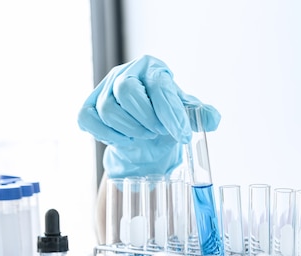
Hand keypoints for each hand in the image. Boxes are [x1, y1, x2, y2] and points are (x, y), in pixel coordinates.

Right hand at [78, 55, 220, 177]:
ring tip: (145, 135)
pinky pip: (88, 119)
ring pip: (108, 108)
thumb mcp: (187, 116)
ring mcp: (104, 89)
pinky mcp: (88, 106)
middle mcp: (125, 72)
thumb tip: (212, 119)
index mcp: (153, 69)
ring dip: (131, 129)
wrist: (146, 139)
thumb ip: (202, 115)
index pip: (159, 86)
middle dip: (146, 118)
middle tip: (159, 132)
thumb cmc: (166, 119)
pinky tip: (126, 141)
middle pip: (126, 90)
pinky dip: (108, 135)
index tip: (183, 136)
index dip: (171, 114)